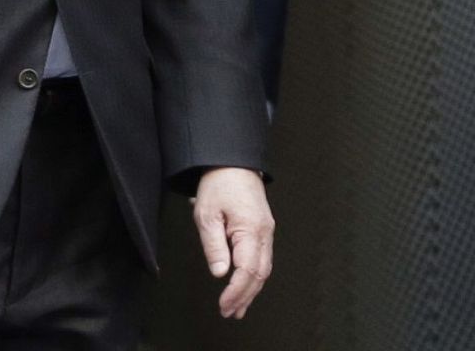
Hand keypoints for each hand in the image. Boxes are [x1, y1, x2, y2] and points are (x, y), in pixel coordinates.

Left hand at [193, 167, 273, 318]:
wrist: (233, 162)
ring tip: (238, 308)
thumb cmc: (220, 184)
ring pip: (264, 269)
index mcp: (251, 229)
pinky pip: (263, 259)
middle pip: (259, 274)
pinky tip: (246, 287)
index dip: (236, 292)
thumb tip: (220, 272)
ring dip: (251, 291)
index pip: (247, 270)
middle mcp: (264, 232)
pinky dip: (255, 277)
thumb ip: (214, 245)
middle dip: (245, 297)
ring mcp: (267, 231)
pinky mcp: (264, 229)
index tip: (223, 305)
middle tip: (229, 313)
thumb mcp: (207, 214)